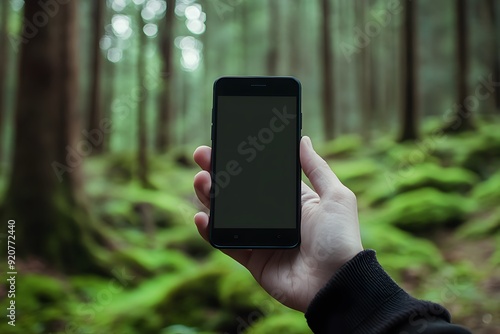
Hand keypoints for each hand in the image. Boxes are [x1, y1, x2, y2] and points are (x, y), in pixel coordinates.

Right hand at [192, 136, 362, 311]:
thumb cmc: (340, 238)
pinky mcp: (252, 259)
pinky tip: (201, 217)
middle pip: (237, 192)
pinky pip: (226, 244)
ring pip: (227, 214)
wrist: (336, 283)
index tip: (225, 144)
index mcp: (291, 201)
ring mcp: (260, 238)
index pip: (259, 176)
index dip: (242, 161)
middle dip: (218, 173)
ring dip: (210, 197)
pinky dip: (210, 231)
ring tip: (201, 181)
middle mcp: (273, 217)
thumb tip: (302, 140)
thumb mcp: (335, 196)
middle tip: (202, 157)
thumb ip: (317, 168)